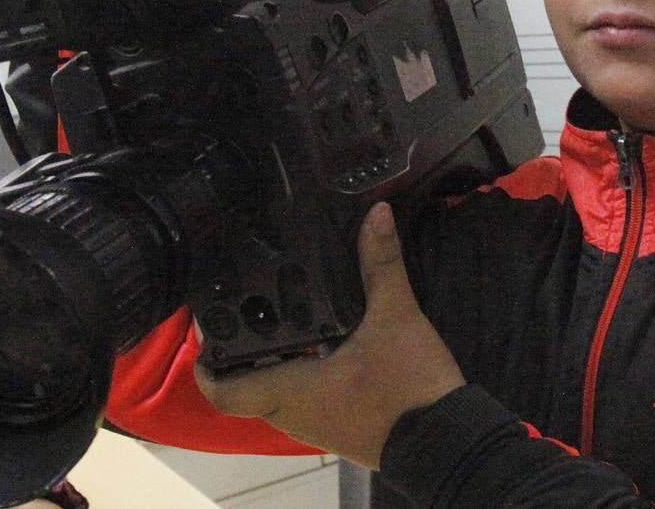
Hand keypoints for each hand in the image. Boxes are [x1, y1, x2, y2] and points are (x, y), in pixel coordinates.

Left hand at [195, 203, 464, 468]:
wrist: (448, 441)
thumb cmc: (408, 388)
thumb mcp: (395, 318)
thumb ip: (381, 265)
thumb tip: (375, 215)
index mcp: (292, 391)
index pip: (224, 391)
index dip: (206, 364)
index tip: (206, 331)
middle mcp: (294, 414)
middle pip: (248, 386)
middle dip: (243, 350)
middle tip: (246, 306)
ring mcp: (318, 424)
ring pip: (278, 392)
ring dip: (276, 360)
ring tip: (281, 314)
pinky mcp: (342, 425)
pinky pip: (307, 397)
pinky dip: (305, 370)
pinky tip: (325, 338)